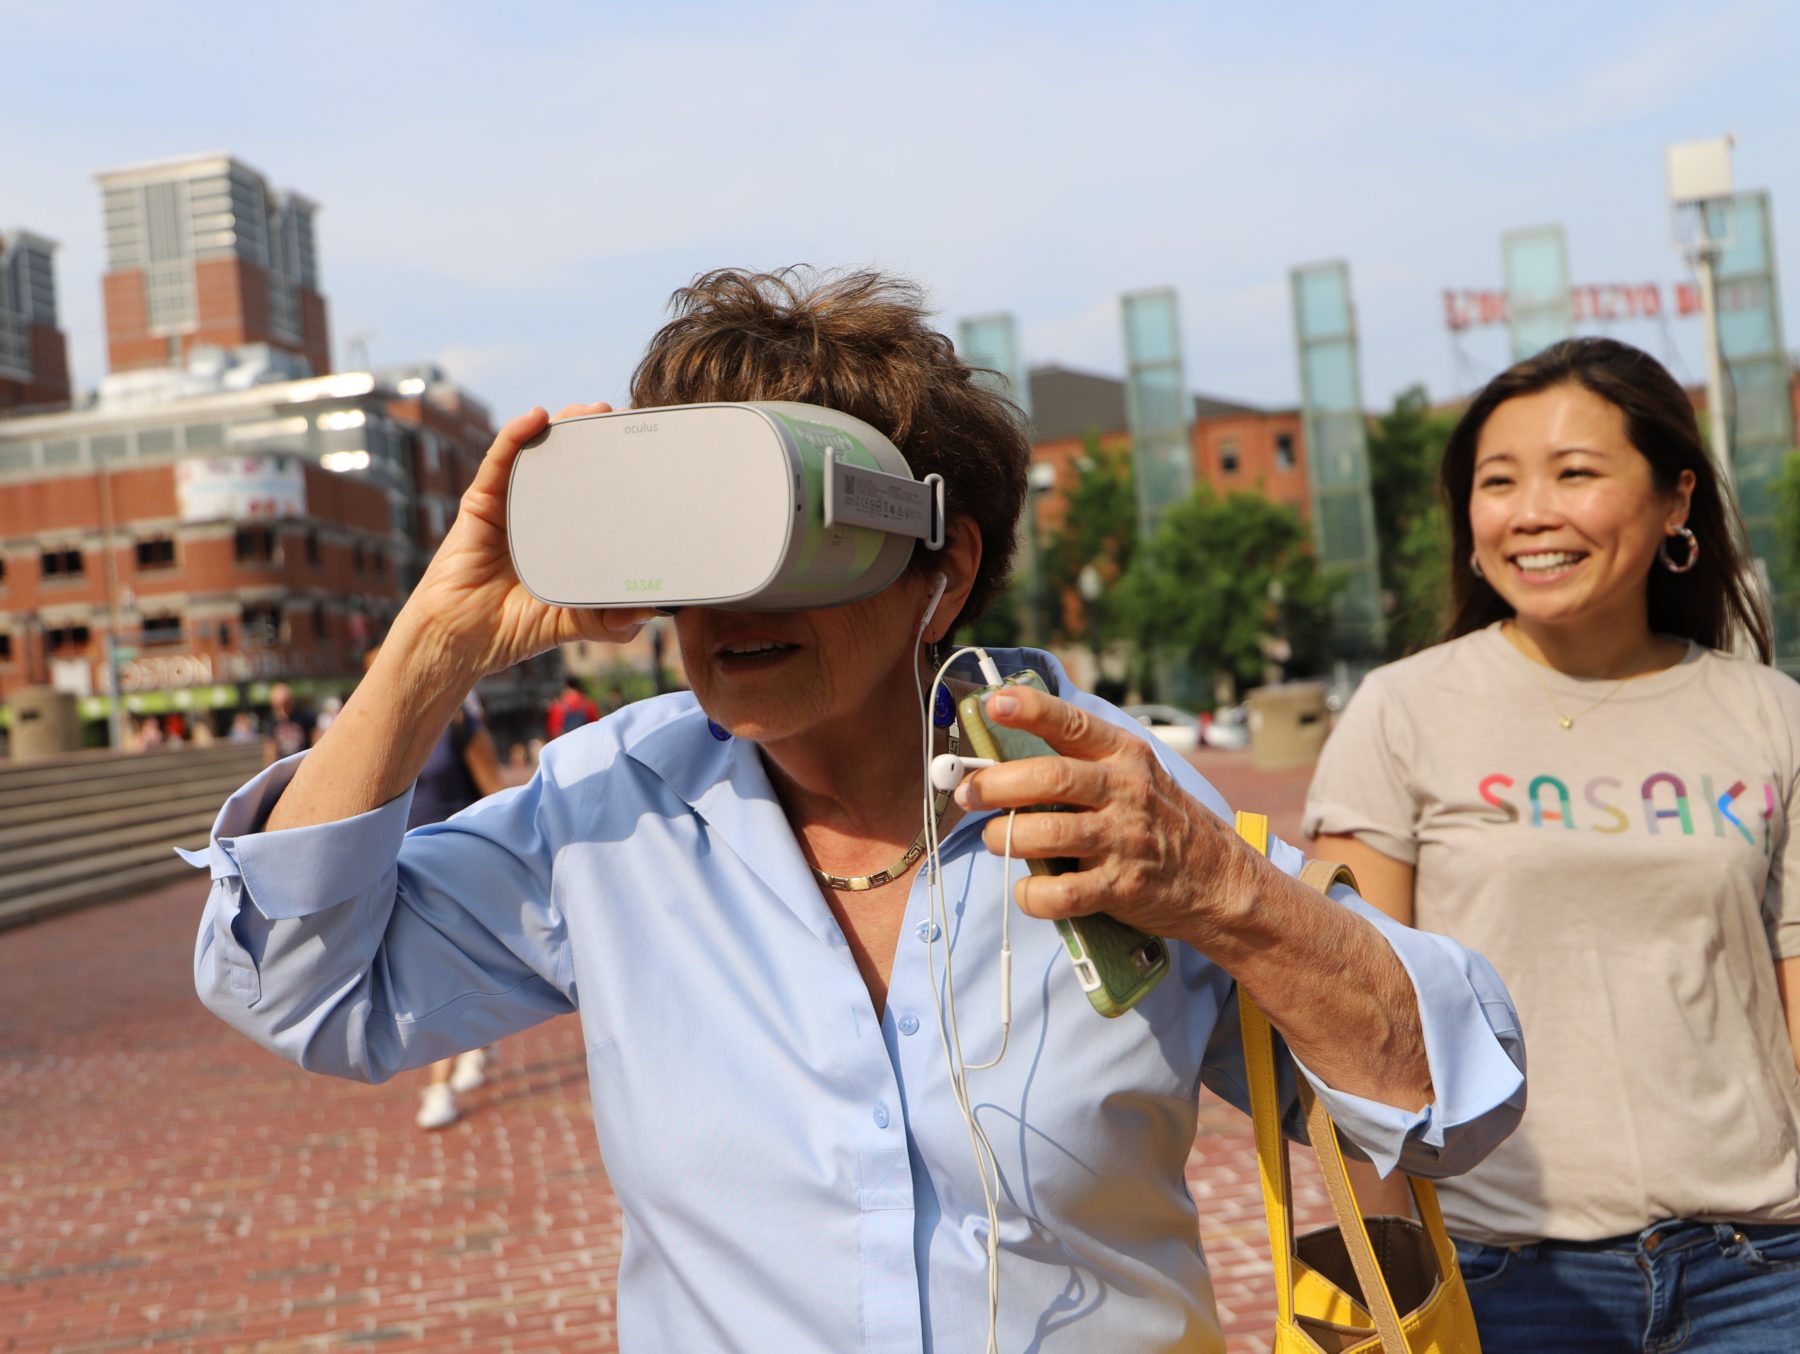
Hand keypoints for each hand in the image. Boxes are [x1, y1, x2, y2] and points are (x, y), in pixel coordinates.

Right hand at [395, 403, 653, 677]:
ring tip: (588, 410)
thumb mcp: (572, 623)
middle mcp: (538, 513)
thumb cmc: (513, 629)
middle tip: (620, 418)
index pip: (594, 492)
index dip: (616, 468)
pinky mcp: (480, 504)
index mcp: (564, 534)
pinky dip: (515, 436)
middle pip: (568, 463)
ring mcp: (508, 505)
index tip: (645, 447)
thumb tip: (650, 613)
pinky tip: (535, 418)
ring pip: (536, 453)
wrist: (461, 641)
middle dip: (593, 435)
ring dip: (561, 425)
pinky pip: (498, 463)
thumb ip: (608, 621)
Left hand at [950, 682, 1256, 947]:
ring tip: (994, 839)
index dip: (1030, 711)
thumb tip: (1003, 759)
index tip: (994, 705)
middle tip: (967, 793)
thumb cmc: (1160, 821)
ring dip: (1005, 837)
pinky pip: (1061, 893)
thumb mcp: (1134, 776)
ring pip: (1046, 834)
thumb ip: (1080, 763)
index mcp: (1123, 755)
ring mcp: (1124, 840)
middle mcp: (1125, 791)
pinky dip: (1032, 895)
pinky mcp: (1121, 888)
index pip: (1072, 723)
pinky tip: (1027, 889)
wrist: (1221, 880)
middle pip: (1049, 778)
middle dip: (996, 784)